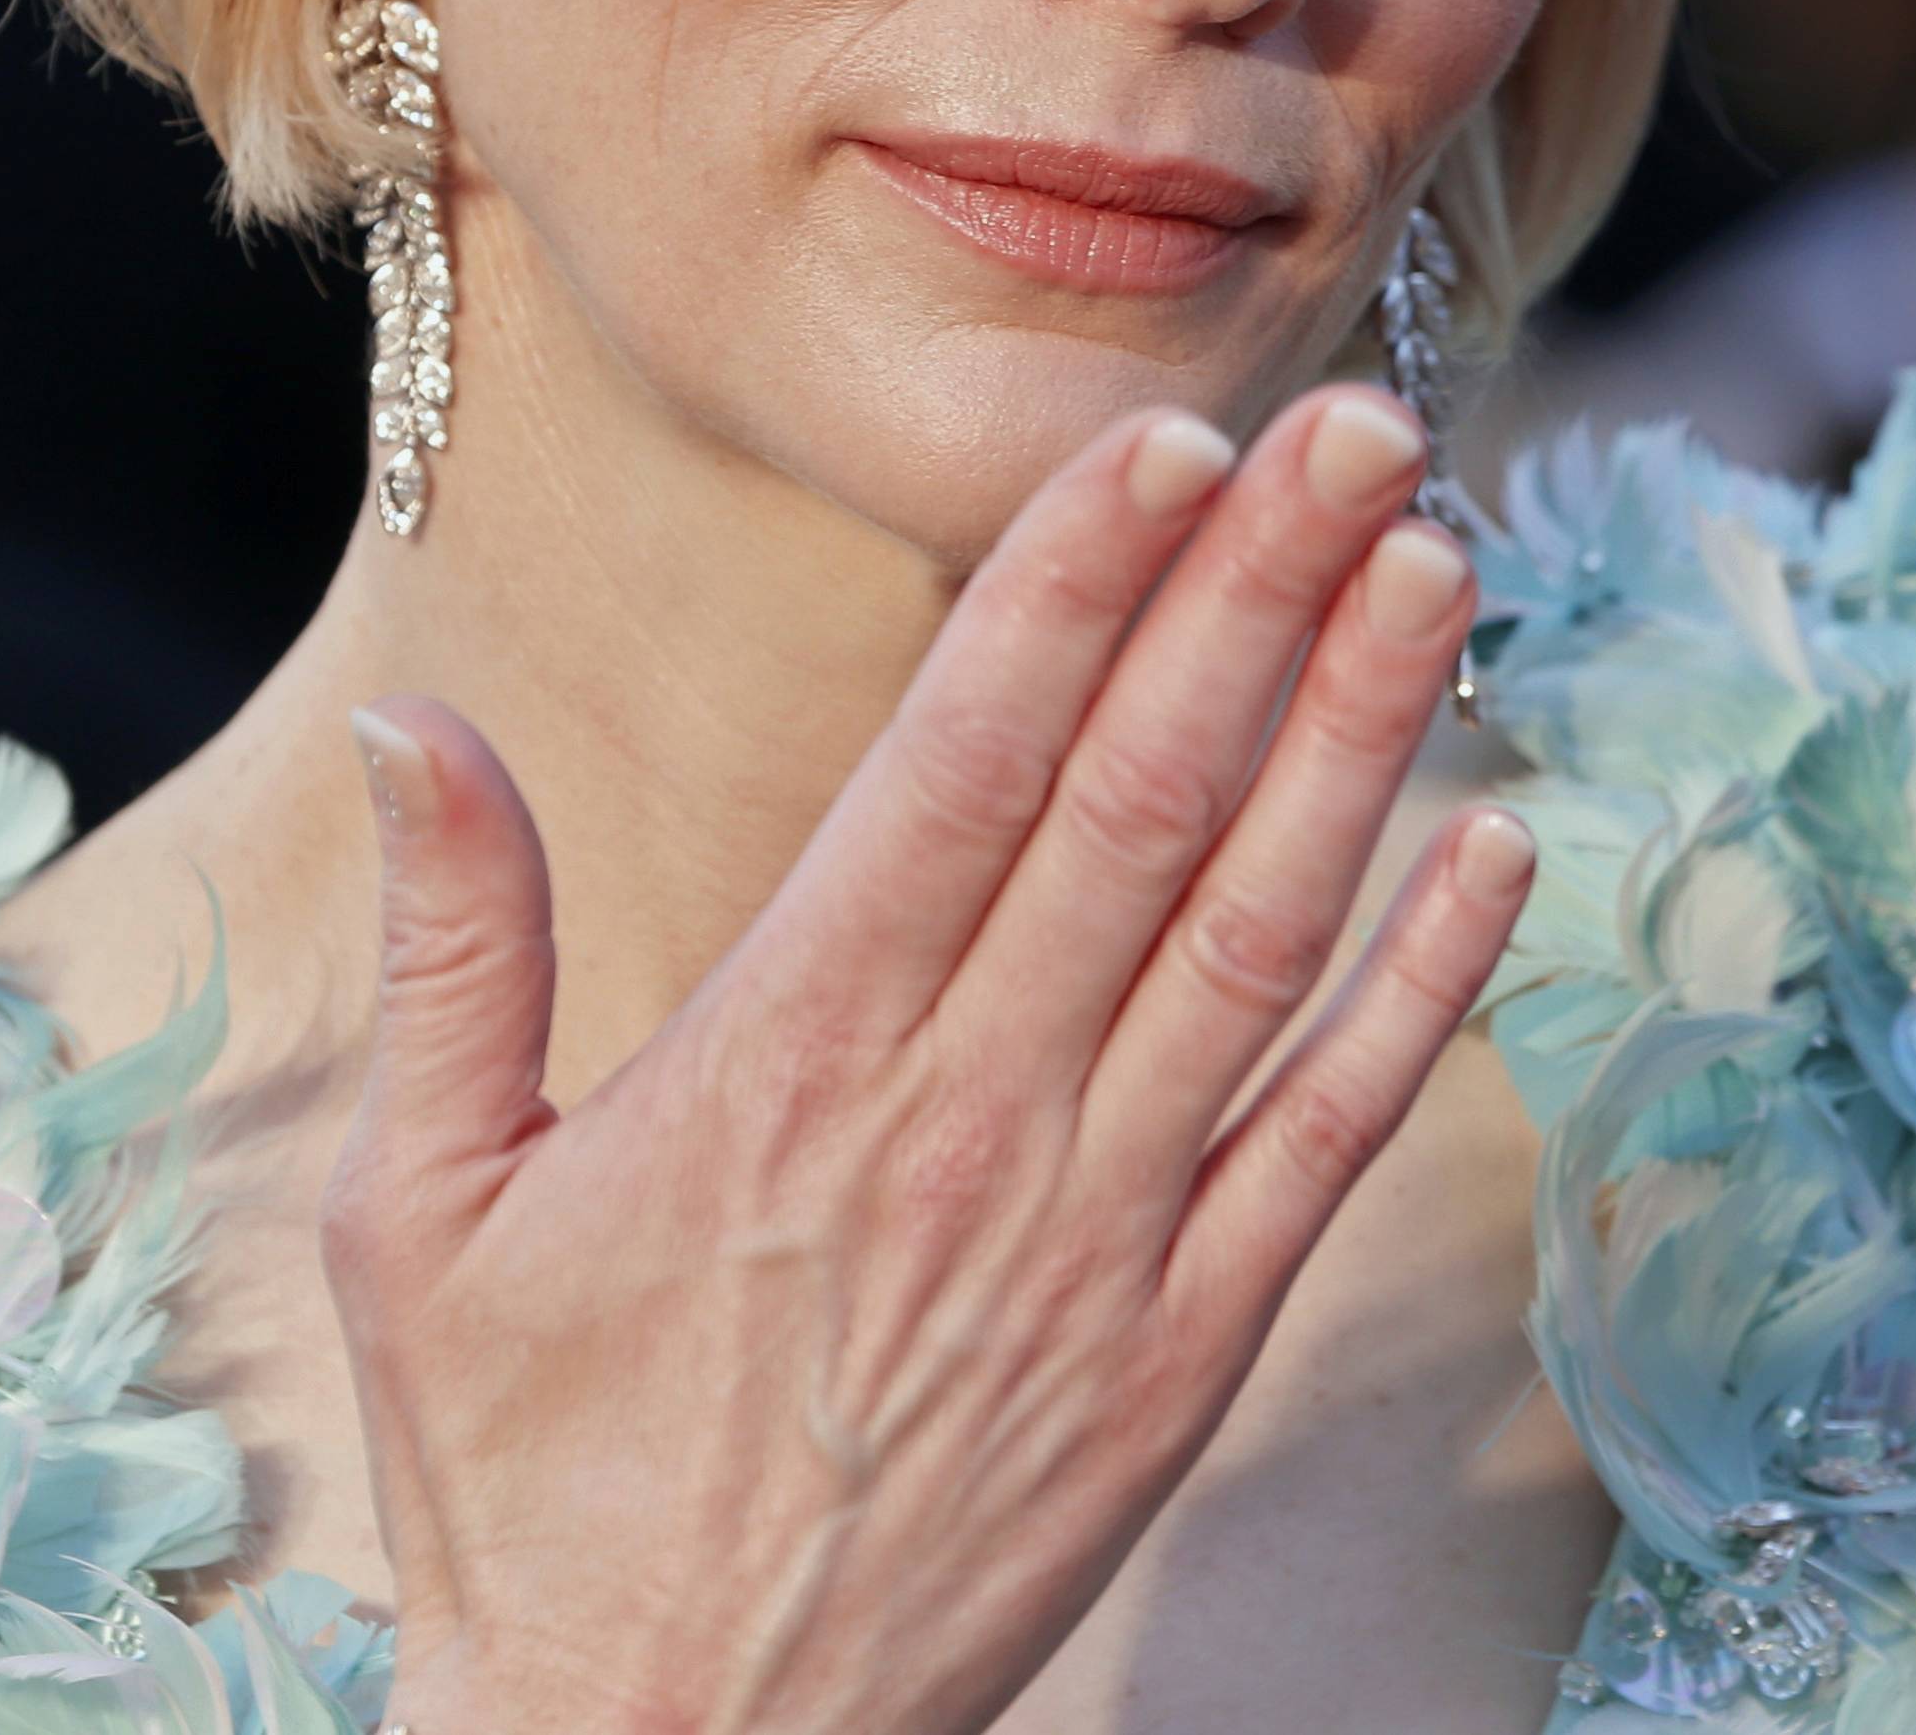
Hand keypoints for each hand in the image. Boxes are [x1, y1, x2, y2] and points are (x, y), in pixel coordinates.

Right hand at [322, 384, 1531, 1734]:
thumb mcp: (419, 1216)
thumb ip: (453, 955)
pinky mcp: (1183, 1354)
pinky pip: (1330, 1140)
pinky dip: (1427, 990)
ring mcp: (1099, 1241)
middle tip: (1366, 425)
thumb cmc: (524, 1490)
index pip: (966, 764)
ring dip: (1366, 736)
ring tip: (1444, 564)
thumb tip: (420, 733)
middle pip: (1149, 806)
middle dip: (1261, 595)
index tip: (1164, 435)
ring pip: (1266, 939)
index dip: (1077, 582)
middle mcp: (969, 1123)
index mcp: (785, 1060)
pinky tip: (1496, 848)